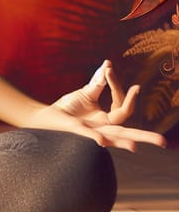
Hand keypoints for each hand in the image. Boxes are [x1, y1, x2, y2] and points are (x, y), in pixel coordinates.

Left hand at [27, 60, 166, 151]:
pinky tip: (101, 141)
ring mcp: (90, 131)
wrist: (48, 115)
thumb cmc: (69, 107)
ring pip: (111, 138)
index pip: (122, 107)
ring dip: (123, 142)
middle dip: (144, 136)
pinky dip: (94, 137)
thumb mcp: (87, 93)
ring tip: (136, 147)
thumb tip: (108, 64)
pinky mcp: (76, 129)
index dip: (120, 89)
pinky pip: (87, 135)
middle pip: (127, 132)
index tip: (110, 69)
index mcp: (107, 120)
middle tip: (163, 141)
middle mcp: (102, 128)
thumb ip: (99, 82)